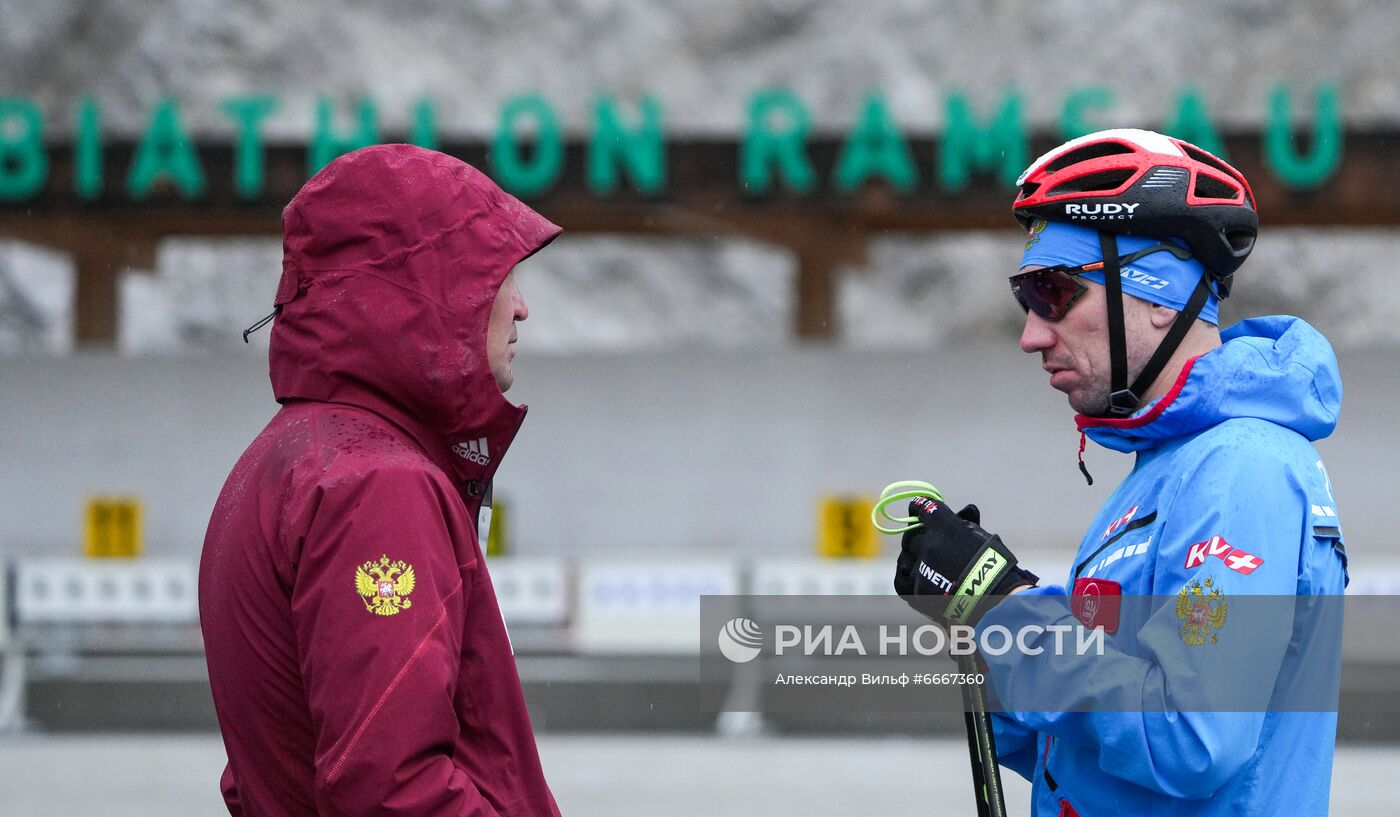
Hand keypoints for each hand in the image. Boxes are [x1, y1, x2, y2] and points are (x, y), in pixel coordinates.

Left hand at [893, 497, 1036, 624]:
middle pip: (913, 536)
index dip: (919, 508)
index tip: (918, 510)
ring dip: (913, 558)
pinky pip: (902, 580)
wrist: (995, 601)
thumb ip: (968, 522)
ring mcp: (921, 568)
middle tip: (927, 542)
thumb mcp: (983, 537)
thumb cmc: (994, 566)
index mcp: (945, 527)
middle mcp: (929, 545)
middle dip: (919, 537)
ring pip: (906, 557)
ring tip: (924, 563)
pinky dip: (906, 576)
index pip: (923, 508)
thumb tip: (967, 509)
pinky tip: (913, 576)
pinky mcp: (917, 590)